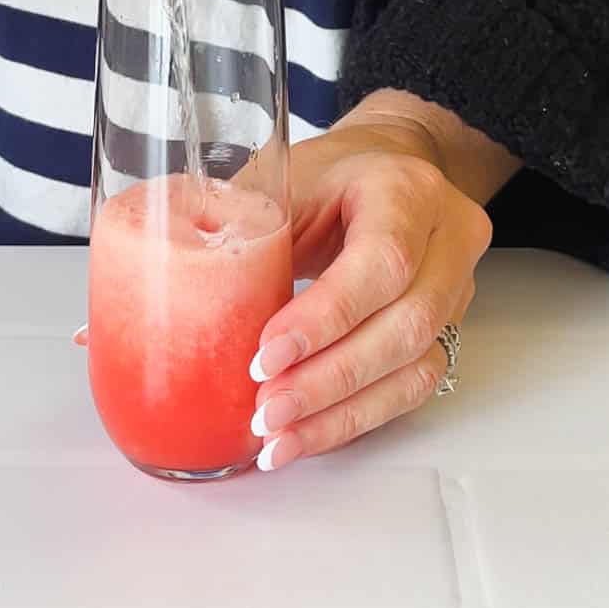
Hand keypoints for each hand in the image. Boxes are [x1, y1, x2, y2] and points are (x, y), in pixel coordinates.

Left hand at [251, 91, 513, 470]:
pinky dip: (356, 418)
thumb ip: (235, 228)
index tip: (266, 357)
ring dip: (340, 412)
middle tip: (265, 410)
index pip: (382, 262)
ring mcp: (456, 287)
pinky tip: (307, 435)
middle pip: (405, 325)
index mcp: (405, 189)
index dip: (326, 317)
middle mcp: (446, 238)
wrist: (385, 170)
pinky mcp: (447, 329)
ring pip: (414, 367)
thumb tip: (152, 284)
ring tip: (278, 438)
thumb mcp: (280, 178)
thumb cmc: (328, 174)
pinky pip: (411, 388)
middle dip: (328, 379)